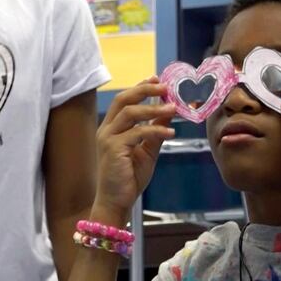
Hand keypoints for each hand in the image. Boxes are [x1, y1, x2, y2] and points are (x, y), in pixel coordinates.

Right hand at [93, 77, 175, 220]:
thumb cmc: (128, 178)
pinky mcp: (113, 149)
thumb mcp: (147, 151)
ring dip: (153, 109)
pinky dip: (155, 131)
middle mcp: (106, 130)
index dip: (140, 87)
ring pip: (130, 113)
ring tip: (173, 109)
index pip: (124, 101)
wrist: (116, 201)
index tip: (157, 79)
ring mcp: (107, 139)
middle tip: (165, 87)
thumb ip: (155, 132)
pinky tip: (170, 134)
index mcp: (111, 128)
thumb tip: (168, 113)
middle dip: (144, 90)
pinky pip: (137, 133)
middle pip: (123, 100)